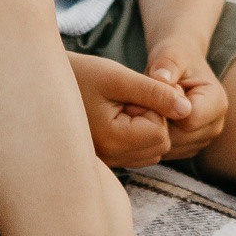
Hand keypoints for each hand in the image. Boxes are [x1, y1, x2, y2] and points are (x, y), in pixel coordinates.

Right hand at [69, 51, 190, 168]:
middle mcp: (110, 158)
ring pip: (152, 150)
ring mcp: (109, 161)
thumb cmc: (81, 75)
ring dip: (146, 126)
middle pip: (159, 145)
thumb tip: (187, 109)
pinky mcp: (109, 158)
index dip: (157, 108)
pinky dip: (138, 133)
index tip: (136, 91)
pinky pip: (139, 151)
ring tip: (122, 105)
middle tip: (129, 97)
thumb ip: (155, 93)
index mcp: (112, 140)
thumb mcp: (119, 77)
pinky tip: (119, 115)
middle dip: (153, 119)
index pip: (160, 134)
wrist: (49, 84)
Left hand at [145, 43, 228, 160]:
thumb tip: (162, 78)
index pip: (188, 120)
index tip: (152, 90)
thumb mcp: (171, 53)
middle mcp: (215, 125)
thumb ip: (167, 64)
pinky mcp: (188, 147)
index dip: (164, 107)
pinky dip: (153, 138)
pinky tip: (148, 119)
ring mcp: (202, 139)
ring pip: (170, 147)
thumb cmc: (175, 57)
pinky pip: (165, 151)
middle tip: (139, 101)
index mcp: (217, 103)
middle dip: (156, 122)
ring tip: (144, 108)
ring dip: (152, 131)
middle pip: (179, 138)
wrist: (178, 66)